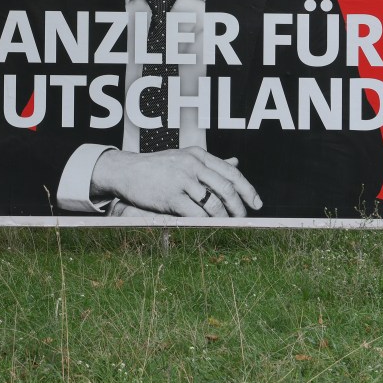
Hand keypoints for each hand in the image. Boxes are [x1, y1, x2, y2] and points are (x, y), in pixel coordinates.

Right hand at [90, 148, 261, 217]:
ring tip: (228, 225)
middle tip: (244, 219)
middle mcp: (192, 164)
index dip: (247, 189)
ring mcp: (181, 180)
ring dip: (224, 218)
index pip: (231, 173)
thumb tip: (236, 163)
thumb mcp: (184, 158)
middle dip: (239, 207)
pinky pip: (196, 214)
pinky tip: (209, 228)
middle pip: (226, 188)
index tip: (257, 203)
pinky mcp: (171, 196)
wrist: (126, 170)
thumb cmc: (157, 166)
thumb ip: (209, 163)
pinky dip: (206, 223)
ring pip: (213, 204)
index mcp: (198, 154)